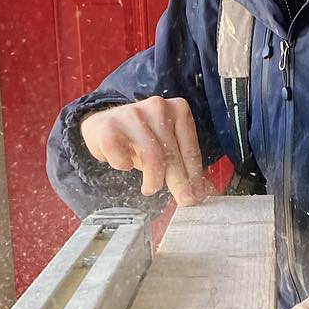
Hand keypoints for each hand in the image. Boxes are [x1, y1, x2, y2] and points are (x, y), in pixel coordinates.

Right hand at [80, 97, 211, 205]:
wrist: (104, 125)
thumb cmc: (141, 138)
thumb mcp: (167, 146)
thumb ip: (184, 165)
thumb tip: (203, 192)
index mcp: (178, 109)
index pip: (189, 149)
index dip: (194, 176)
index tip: (197, 196)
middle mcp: (157, 108)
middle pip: (172, 153)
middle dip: (180, 182)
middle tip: (184, 200)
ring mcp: (132, 115)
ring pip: (151, 155)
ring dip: (153, 179)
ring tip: (151, 188)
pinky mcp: (109, 127)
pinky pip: (122, 156)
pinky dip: (124, 165)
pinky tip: (125, 165)